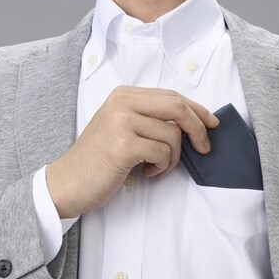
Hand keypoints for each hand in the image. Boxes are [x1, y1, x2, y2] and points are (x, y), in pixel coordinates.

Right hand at [46, 86, 218, 218]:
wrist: (67, 183)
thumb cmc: (99, 160)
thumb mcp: (123, 128)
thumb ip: (150, 119)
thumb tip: (191, 123)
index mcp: (124, 95)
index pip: (172, 96)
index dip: (197, 110)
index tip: (211, 124)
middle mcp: (122, 102)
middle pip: (178, 106)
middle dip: (198, 128)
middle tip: (204, 148)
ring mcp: (122, 122)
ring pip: (173, 134)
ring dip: (172, 158)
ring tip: (155, 167)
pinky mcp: (123, 144)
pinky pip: (163, 152)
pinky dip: (162, 167)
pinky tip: (146, 173)